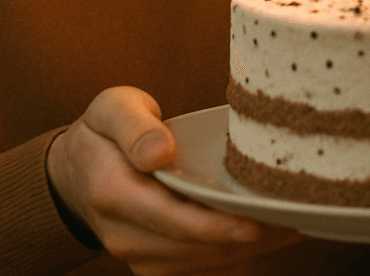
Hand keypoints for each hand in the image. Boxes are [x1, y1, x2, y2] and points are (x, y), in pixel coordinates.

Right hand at [47, 86, 300, 273]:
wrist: (75, 171)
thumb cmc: (103, 132)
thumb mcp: (111, 109)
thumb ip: (134, 126)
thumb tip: (160, 151)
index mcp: (113, 192)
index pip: (172, 219)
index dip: (216, 226)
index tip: (256, 223)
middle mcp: (122, 234)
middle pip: (193, 248)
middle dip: (246, 241)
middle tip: (294, 221)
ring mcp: (135, 255)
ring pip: (199, 266)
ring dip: (245, 253)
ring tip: (289, 229)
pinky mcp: (150, 264)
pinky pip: (196, 273)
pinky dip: (231, 262)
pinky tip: (264, 243)